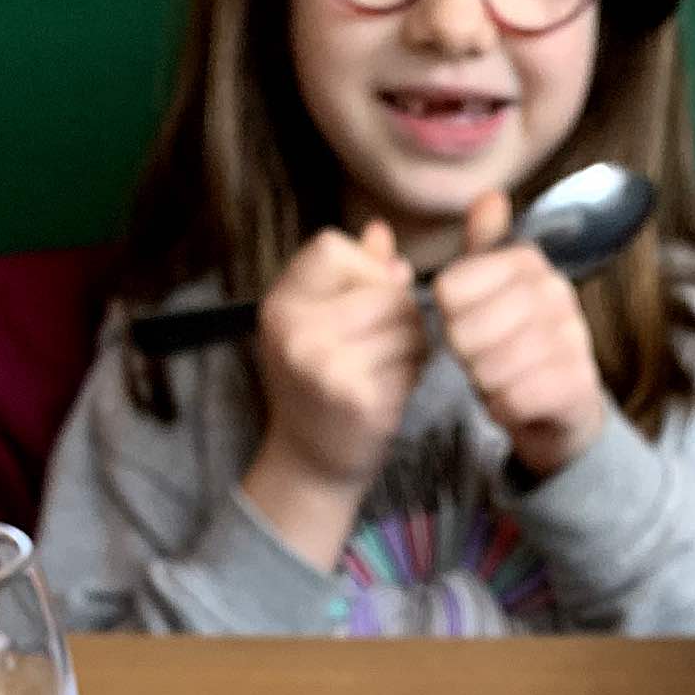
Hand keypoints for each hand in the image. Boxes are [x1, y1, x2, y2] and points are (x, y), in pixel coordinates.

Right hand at [253, 222, 426, 494]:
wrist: (309, 464)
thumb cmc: (318, 386)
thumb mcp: (317, 323)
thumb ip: (351, 275)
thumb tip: (381, 230)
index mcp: (280, 305)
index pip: (333, 246)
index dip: (365, 268)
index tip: (366, 298)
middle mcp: (296, 332)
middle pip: (384, 289)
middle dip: (401, 312)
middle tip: (388, 342)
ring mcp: (326, 366)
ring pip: (407, 324)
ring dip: (414, 344)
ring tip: (390, 364)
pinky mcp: (359, 398)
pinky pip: (412, 363)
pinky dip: (413, 374)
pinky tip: (393, 389)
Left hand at [434, 192, 607, 479]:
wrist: (560, 407)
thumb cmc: (514, 343)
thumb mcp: (492, 290)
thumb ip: (483, 247)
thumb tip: (489, 195)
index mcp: (526, 261)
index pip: (448, 290)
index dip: (449, 319)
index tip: (470, 324)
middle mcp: (554, 290)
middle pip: (463, 333)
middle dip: (466, 357)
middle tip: (486, 360)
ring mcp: (571, 336)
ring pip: (488, 369)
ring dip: (486, 385)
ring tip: (503, 380)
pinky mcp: (577, 382)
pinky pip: (513, 400)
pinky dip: (505, 409)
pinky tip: (518, 402)